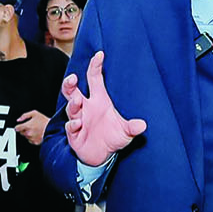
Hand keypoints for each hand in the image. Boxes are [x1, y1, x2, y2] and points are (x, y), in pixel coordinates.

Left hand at [14, 111, 49, 145]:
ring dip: (28, 134)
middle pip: (21, 132)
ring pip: (26, 137)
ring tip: (35, 130)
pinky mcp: (35, 142)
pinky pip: (31, 141)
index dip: (18, 126)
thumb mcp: (34, 113)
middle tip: (31, 126)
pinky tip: (37, 134)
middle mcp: (28, 133)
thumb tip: (18, 120)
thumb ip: (24, 115)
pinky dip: (32, 138)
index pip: (17, 128)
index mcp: (27, 126)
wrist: (53, 128)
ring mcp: (32, 139)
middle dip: (24, 129)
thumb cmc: (44, 121)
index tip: (20, 126)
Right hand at [62, 51, 146, 166]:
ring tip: (77, 100)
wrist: (102, 156)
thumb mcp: (126, 132)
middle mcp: (86, 107)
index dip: (95, 66)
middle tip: (73, 78)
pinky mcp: (74, 134)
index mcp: (98, 100)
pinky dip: (73, 125)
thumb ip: (132, 127)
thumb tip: (142, 125)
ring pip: (71, 108)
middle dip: (70, 83)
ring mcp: (78, 120)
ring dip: (73, 104)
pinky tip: (78, 123)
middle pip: (72, 91)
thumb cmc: (112, 137)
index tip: (99, 54)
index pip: (94, 79)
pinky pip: (71, 127)